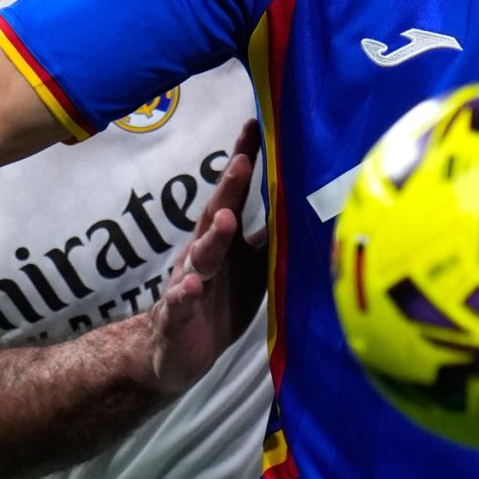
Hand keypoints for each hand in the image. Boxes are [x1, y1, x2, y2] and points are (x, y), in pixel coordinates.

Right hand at [144, 120, 265, 395]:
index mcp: (220, 239)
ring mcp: (186, 283)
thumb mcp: (251, 268)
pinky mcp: (176, 317)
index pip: (232, 195)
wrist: (173, 352)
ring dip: (213, 238)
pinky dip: (184, 294)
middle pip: (214, 215)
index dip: (241, 161)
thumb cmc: (219, 301)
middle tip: (242, 160)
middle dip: (228, 188)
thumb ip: (270, 238)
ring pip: (199, 257)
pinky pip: (178, 303)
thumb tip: (305, 205)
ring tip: (225, 219)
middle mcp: (201, 254)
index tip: (254, 126)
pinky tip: (191, 286)